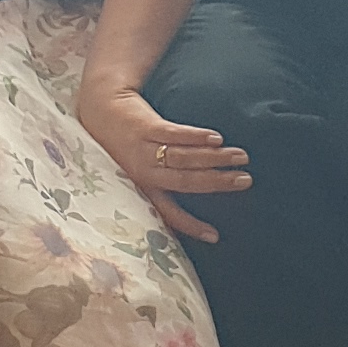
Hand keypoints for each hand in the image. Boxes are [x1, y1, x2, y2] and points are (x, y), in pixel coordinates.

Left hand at [79, 76, 249, 244]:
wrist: (102, 110)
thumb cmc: (126, 144)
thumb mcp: (139, 171)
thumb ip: (163, 183)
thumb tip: (199, 195)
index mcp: (144, 187)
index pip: (169, 213)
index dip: (191, 226)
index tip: (215, 236)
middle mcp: (144, 171)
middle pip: (186, 181)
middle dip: (217, 183)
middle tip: (245, 181)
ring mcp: (144, 148)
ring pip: (184, 158)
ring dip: (215, 158)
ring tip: (240, 157)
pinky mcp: (145, 126)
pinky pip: (172, 133)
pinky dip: (195, 136)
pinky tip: (216, 138)